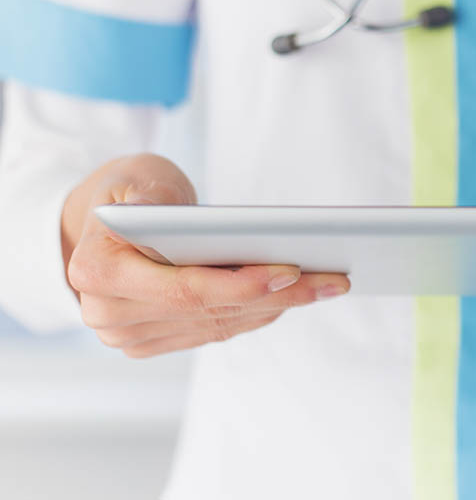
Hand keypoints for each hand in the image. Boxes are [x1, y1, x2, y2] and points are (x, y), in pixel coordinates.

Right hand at [62, 154, 349, 357]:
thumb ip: (148, 198)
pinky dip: (260, 312)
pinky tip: (298, 296)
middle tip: (335, 280)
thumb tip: (155, 213)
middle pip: (211, 310)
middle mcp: (108, 312)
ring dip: (279, 307)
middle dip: (280, 296)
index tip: (292, 271)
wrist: (109, 220)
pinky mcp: (155, 341)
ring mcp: (130, 334)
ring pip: (221, 324)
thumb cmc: (130, 190)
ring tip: (328, 285)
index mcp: (95, 270)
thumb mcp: (138, 178)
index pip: (183, 288)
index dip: (241, 284)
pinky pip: (217, 329)